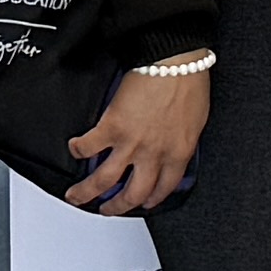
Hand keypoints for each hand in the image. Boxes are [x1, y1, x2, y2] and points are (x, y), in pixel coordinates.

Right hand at [64, 60, 210, 213]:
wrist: (173, 60)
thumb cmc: (188, 82)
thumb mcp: (197, 120)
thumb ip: (183, 141)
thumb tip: (175, 147)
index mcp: (178, 153)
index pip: (165, 187)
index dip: (153, 199)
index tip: (145, 202)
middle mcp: (153, 154)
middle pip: (132, 193)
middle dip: (117, 206)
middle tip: (107, 209)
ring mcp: (130, 143)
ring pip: (104, 180)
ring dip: (87, 192)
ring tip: (76, 196)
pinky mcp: (112, 127)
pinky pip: (88, 147)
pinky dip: (78, 150)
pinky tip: (74, 150)